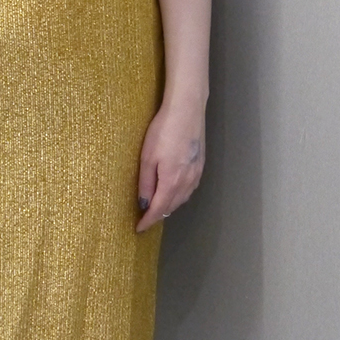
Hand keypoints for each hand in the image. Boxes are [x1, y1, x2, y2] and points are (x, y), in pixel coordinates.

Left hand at [136, 98, 205, 230]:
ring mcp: (196, 174)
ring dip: (170, 206)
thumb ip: (145, 183)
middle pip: (172, 207)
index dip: (148, 221)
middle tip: (145, 219)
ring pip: (183, 199)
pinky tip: (174, 191)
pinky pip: (190, 189)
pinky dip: (180, 196)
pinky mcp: (201, 165)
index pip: (159, 210)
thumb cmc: (163, 131)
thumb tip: (144, 204)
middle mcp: (187, 182)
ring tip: (158, 208)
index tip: (139, 229)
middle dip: (159, 215)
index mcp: (172, 182)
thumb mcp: (148, 157)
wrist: (188, 110)